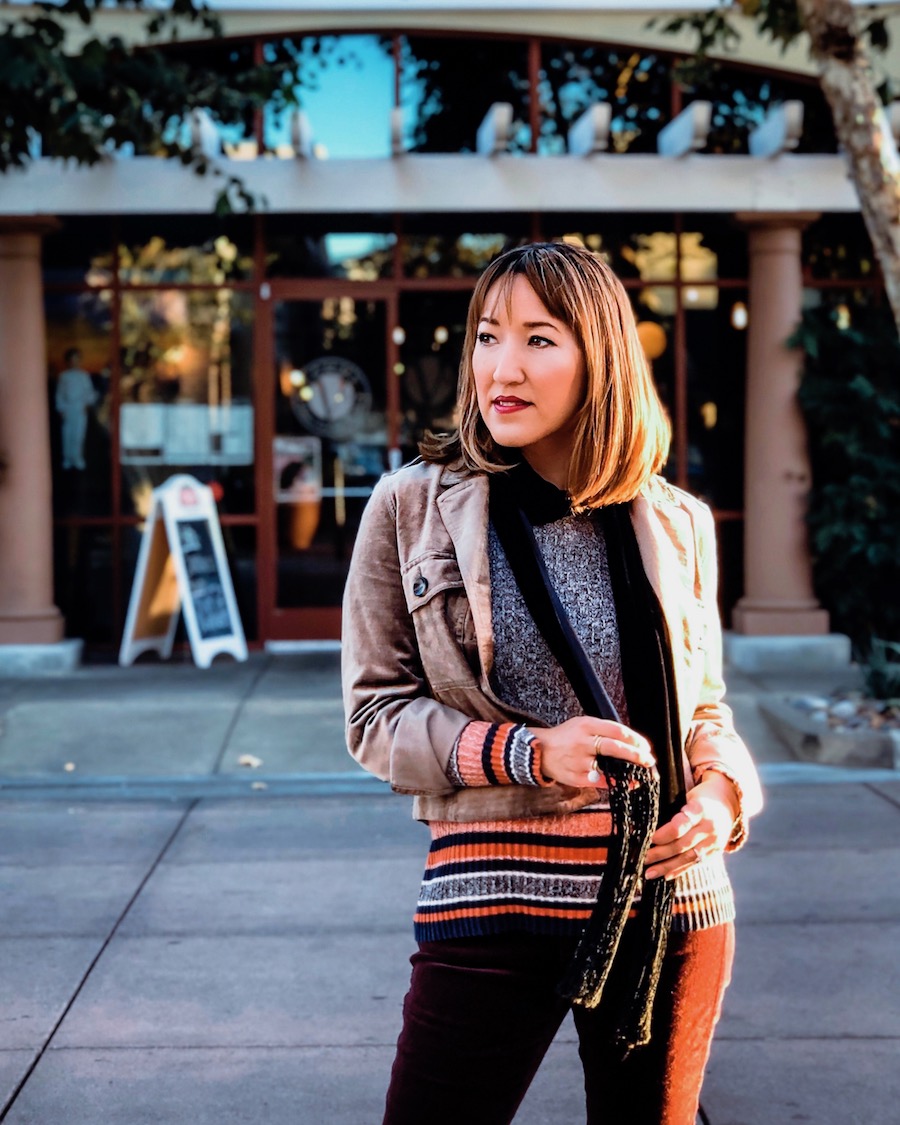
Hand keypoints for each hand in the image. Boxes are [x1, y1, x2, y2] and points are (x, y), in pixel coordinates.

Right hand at [532, 716, 656, 789]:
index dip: (634, 739)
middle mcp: (582, 742)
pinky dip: (616, 782)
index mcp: (585, 725)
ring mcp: (579, 761)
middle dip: (636, 755)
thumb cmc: (565, 737)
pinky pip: (601, 781)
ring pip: (610, 767)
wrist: (540, 752)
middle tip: (649, 760)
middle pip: (615, 748)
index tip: (645, 746)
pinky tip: (627, 782)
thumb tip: (630, 741)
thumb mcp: (581, 724)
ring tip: (641, 773)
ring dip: (629, 771)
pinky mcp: (577, 777)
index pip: (616, 730)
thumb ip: (602, 730)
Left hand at [644, 772, 739, 880]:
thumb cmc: (698, 797)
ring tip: (649, 873)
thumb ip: (669, 806)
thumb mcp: (686, 794)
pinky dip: (679, 870)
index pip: (680, 826)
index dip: (663, 834)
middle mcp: (709, 827)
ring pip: (687, 857)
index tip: (648, 839)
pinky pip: (695, 863)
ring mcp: (714, 841)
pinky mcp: (715, 852)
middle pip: (681, 844)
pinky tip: (665, 875)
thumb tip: (644, 819)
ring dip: (666, 866)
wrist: (727, 803)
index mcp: (700, 809)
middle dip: (659, 853)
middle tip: (642, 858)